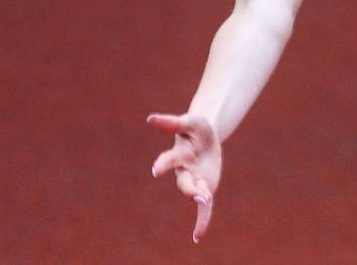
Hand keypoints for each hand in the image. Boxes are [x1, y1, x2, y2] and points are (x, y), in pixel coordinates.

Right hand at [147, 113, 222, 242]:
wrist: (207, 135)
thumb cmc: (196, 128)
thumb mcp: (189, 121)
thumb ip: (171, 123)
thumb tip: (149, 119)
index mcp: (178, 154)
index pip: (170, 159)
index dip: (163, 164)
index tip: (156, 170)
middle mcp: (183, 170)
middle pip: (183, 181)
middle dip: (189, 188)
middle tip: (197, 193)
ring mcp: (194, 180)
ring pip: (194, 192)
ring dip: (199, 198)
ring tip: (205, 200)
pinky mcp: (205, 187)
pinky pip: (203, 207)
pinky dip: (202, 221)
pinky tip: (198, 237)